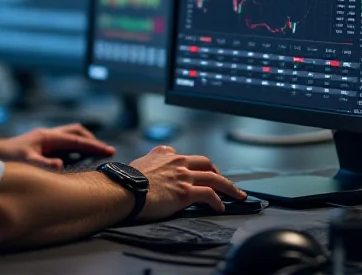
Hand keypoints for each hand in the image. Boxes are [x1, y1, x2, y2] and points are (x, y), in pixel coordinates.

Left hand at [0, 124, 114, 170]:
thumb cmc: (6, 158)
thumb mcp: (26, 162)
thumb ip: (43, 165)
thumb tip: (61, 165)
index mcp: (48, 137)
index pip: (77, 140)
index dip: (94, 146)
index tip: (110, 151)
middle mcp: (47, 135)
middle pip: (76, 132)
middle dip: (92, 140)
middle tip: (105, 151)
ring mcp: (44, 139)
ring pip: (70, 136)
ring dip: (83, 143)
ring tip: (94, 155)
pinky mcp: (40, 145)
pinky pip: (63, 144)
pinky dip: (74, 148)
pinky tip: (74, 160)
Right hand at [129, 146, 244, 220]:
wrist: (123, 189)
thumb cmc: (125, 181)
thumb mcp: (137, 165)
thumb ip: (147, 166)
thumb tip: (144, 174)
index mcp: (164, 154)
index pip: (185, 157)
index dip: (194, 165)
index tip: (197, 171)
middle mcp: (177, 162)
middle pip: (206, 163)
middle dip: (218, 171)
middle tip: (223, 181)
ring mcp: (183, 176)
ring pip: (214, 177)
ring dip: (229, 186)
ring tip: (237, 195)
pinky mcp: (186, 192)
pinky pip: (209, 194)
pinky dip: (218, 201)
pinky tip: (221, 207)